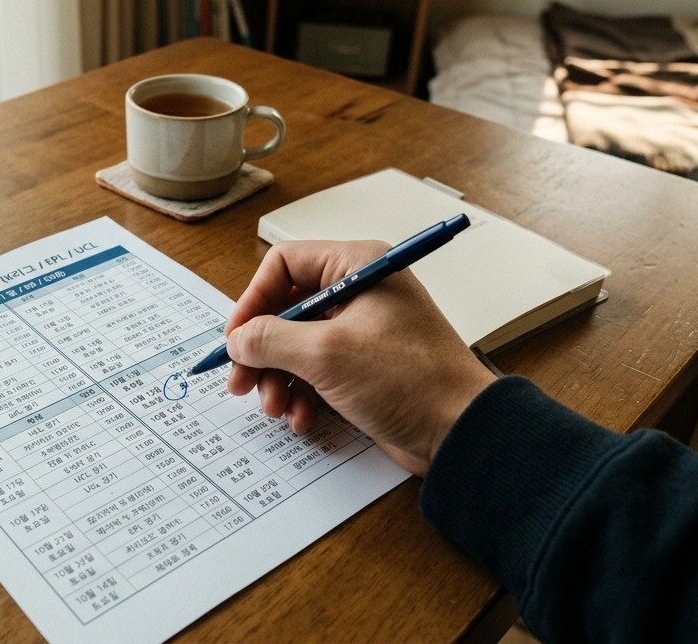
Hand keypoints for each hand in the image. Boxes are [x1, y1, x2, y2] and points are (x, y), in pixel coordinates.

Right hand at [224, 240, 495, 475]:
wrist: (461, 433)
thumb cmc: (410, 382)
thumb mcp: (326, 355)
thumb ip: (271, 340)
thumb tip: (237, 340)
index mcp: (357, 266)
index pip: (285, 264)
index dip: (253, 300)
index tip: (236, 340)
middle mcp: (360, 291)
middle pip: (285, 309)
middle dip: (261, 350)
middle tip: (241, 383)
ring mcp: (362, 330)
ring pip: (297, 344)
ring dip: (278, 378)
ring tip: (276, 408)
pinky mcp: (365, 366)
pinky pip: (317, 371)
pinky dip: (301, 394)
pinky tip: (302, 418)